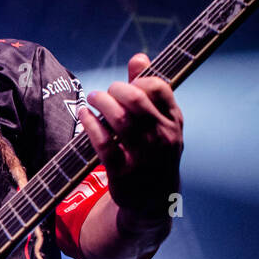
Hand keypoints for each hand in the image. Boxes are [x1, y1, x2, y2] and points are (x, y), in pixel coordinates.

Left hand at [77, 53, 182, 217]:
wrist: (154, 201)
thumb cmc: (155, 152)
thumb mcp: (161, 124)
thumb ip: (149, 89)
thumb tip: (139, 57)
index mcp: (174, 122)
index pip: (158, 87)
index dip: (138, 79)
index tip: (127, 85)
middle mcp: (162, 138)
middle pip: (135, 100)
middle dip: (114, 89)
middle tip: (105, 92)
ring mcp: (144, 156)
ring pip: (118, 119)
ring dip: (100, 103)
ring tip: (93, 99)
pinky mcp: (123, 173)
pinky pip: (103, 143)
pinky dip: (90, 124)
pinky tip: (84, 115)